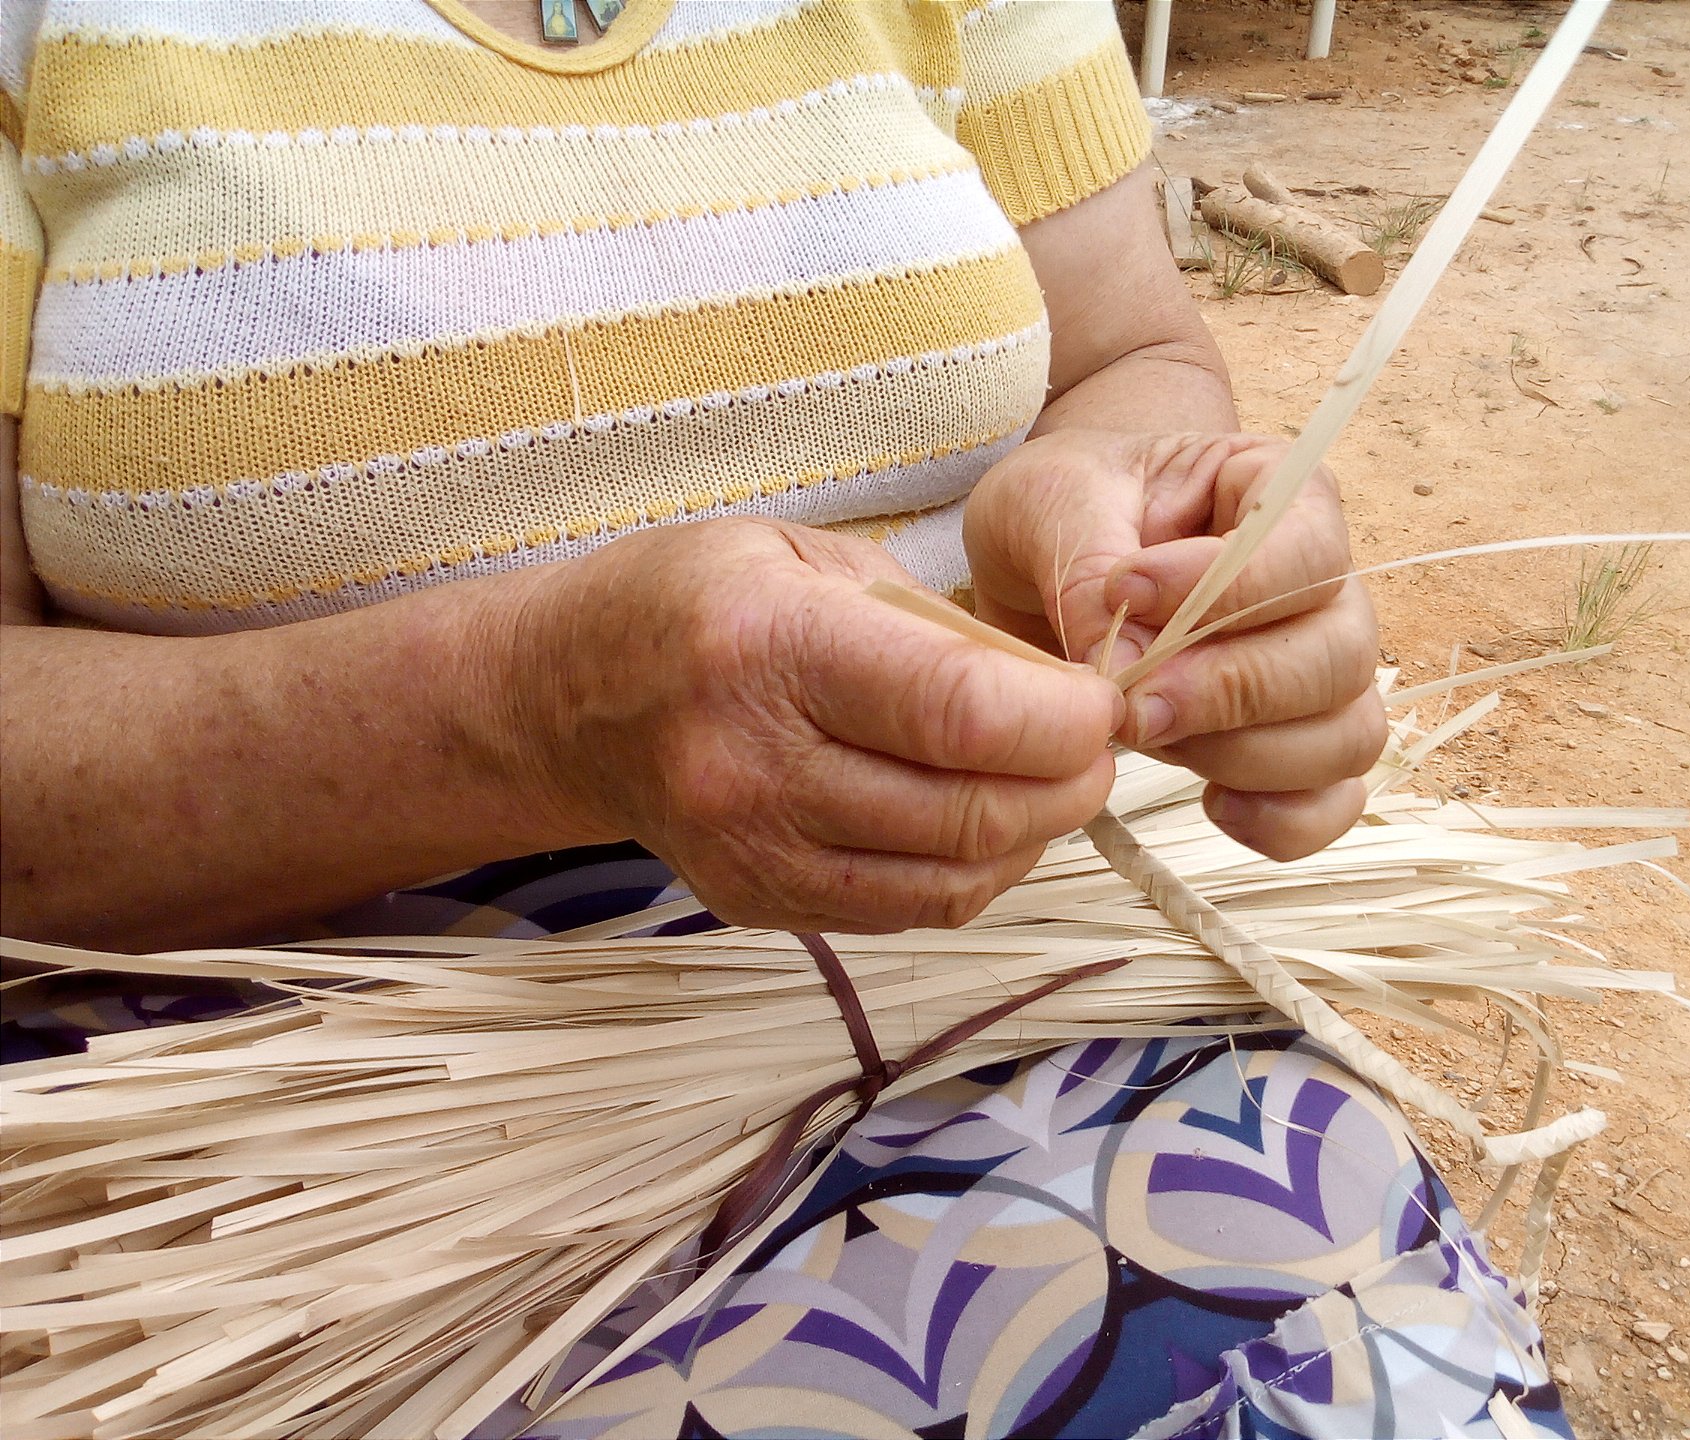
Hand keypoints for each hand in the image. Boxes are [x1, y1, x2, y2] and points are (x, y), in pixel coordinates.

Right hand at [502, 518, 1120, 931]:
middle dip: (1069, 782)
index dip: (1065, 720)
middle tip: (1096, 744)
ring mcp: (751, 849)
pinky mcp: (758, 902)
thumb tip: (1058, 690)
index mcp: (770, 646)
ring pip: (951, 879)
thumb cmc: (694, 602)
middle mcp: (754, 763)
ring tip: (1049, 781)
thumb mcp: (809, 557)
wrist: (566, 700)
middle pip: (969, 812)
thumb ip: (935, 624)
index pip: (960, 714)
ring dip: (1032, 835)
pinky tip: (984, 823)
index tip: (1102, 700)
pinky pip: (907, 910)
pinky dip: (973, 873)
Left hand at [964, 430, 1385, 860]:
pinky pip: (1332, 803)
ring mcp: (1317, 673)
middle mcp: (1320, 587)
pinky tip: (1209, 803)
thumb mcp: (1051, 501)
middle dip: (1232, 690)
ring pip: (1348, 735)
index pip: (1309, 550)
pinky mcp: (1295, 747)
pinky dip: (1281, 820)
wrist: (1046, 556)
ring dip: (1248, 756)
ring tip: (1150, 737)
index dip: (1231, 587)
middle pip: (1341, 657)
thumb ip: (1086, 562)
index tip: (1127, 594)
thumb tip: (1121, 662)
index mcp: (1277, 494)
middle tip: (1132, 702)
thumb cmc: (1064, 510)